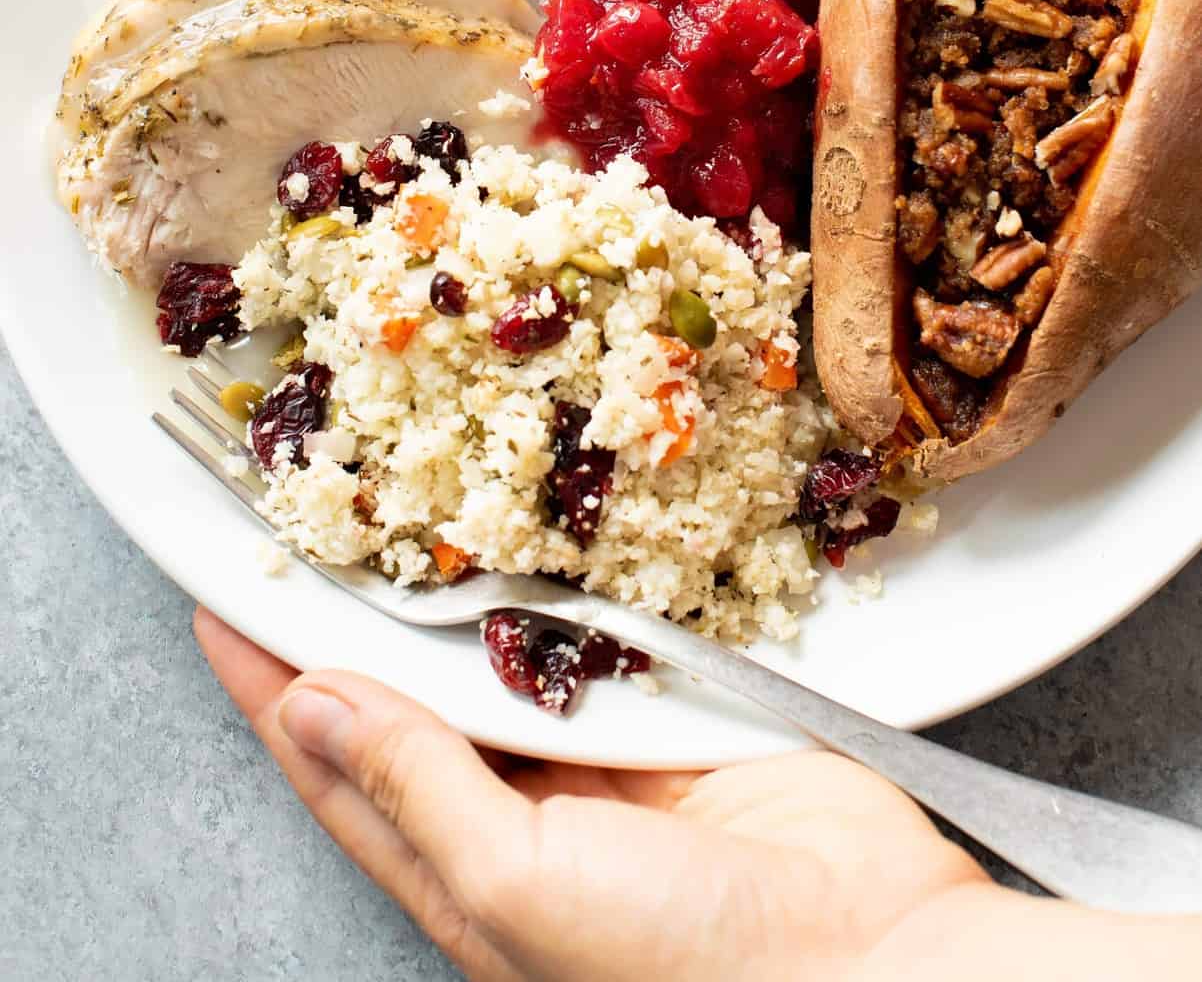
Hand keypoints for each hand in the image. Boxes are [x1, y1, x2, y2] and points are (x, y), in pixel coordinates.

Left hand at [194, 609, 1200, 981]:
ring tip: (403, 496)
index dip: (270, 681)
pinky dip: (560, 581)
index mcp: (459, 868)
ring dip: (454, 585)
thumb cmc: (690, 965)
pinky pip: (594, 632)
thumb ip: (413, 787)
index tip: (219, 595)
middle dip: (355, 612)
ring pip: (498, 649)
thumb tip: (305, 701)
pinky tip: (531, 523)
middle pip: (408, 692)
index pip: (332, 761)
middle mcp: (514, 807)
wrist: (878, 955)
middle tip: (312, 513)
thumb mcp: (520, 889)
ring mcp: (595, 753)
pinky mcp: (668, 708)